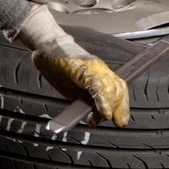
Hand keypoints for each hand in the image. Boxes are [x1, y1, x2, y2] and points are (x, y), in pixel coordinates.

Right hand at [15, 6, 129, 127]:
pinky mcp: (83, 69)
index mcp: (98, 73)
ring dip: (110, 107)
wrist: (46, 45)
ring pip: (110, 89)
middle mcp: (99, 69)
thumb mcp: (72, 86)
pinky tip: (103, 111)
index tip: (121, 120)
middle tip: (119, 122)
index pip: (117, 89)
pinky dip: (102, 101)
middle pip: (117, 89)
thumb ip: (83, 98)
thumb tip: (90, 115)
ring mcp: (93, 68)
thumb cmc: (57, 64)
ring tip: (104, 118)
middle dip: (120, 108)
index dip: (122, 105)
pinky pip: (97, 86)